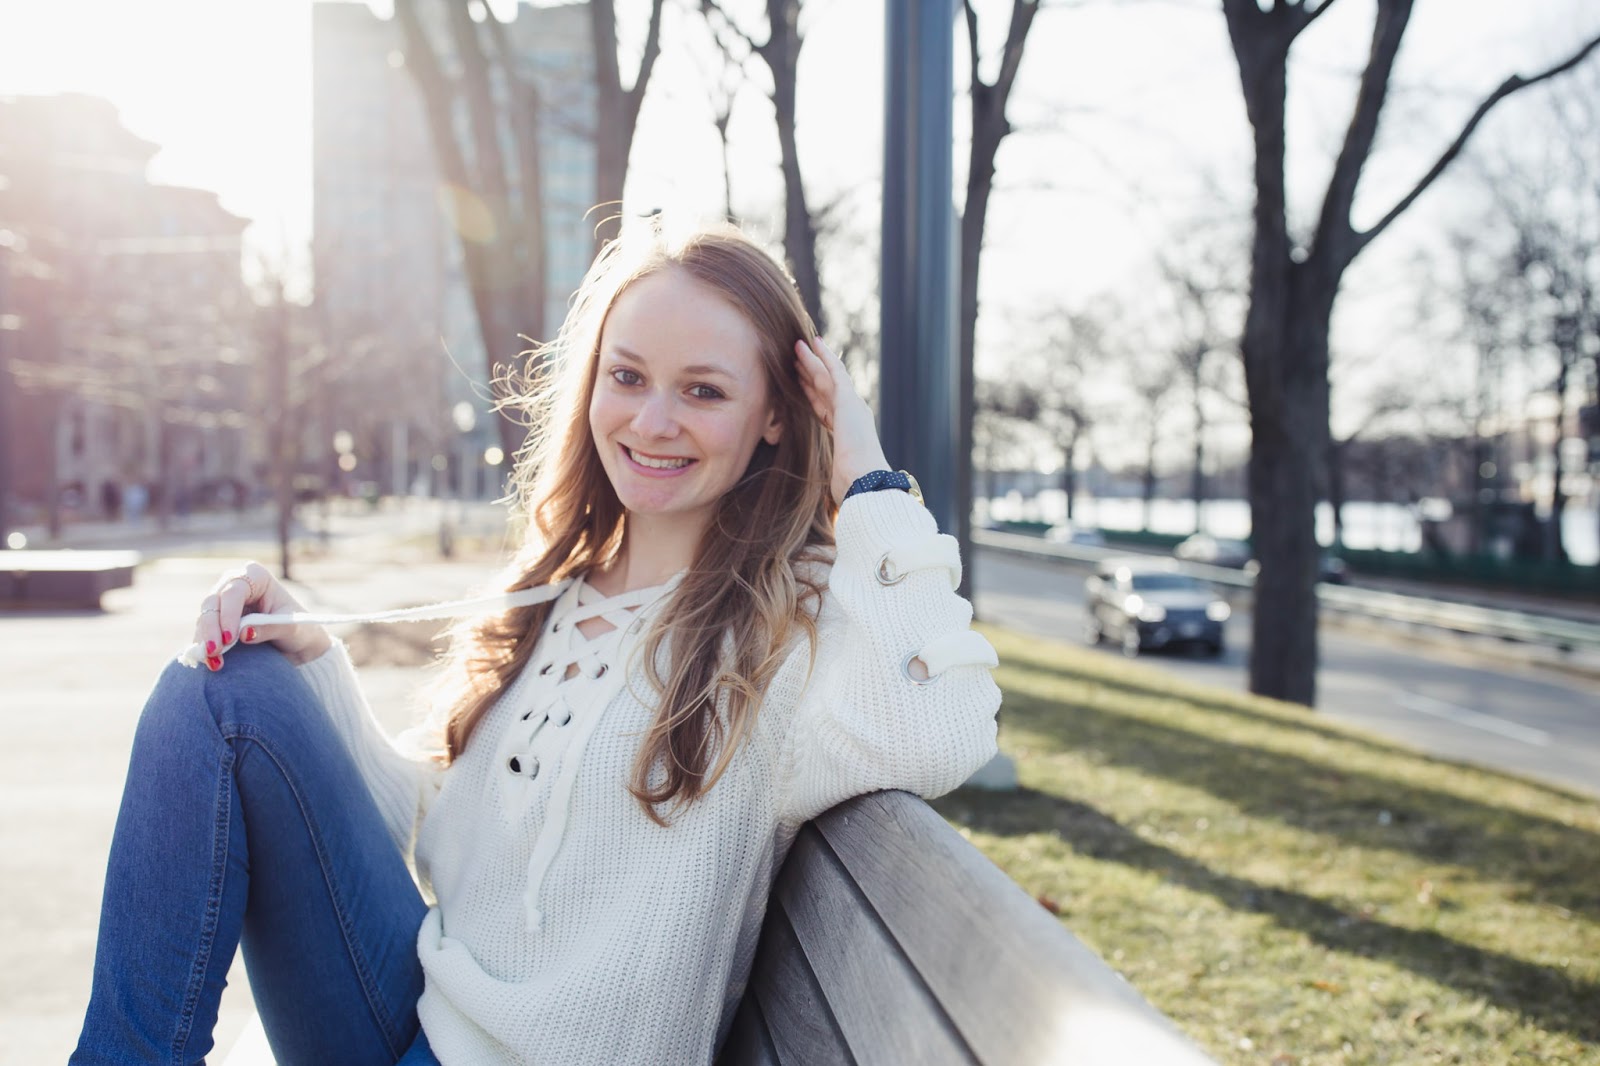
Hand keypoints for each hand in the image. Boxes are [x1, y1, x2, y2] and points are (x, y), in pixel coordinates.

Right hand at [192, 561, 330, 670]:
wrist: (298, 645)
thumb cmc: (300, 630)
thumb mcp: (293, 629)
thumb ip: (271, 628)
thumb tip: (244, 633)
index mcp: (257, 577)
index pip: (234, 591)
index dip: (229, 613)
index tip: (231, 638)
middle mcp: (235, 585)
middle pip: (213, 602)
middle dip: (211, 628)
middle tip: (214, 651)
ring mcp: (223, 603)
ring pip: (204, 618)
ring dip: (204, 640)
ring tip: (213, 662)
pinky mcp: (216, 622)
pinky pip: (203, 632)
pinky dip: (203, 647)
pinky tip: (208, 662)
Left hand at [795, 336, 890, 506]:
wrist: (866, 484)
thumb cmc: (853, 490)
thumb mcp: (836, 480)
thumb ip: (834, 478)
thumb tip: (832, 499)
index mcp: (847, 434)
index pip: (827, 409)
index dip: (814, 394)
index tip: (802, 384)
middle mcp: (852, 416)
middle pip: (826, 389)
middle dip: (810, 373)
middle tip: (796, 358)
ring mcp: (852, 406)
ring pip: (828, 376)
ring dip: (812, 360)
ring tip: (797, 346)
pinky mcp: (848, 401)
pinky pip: (834, 372)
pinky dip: (823, 357)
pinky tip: (813, 344)